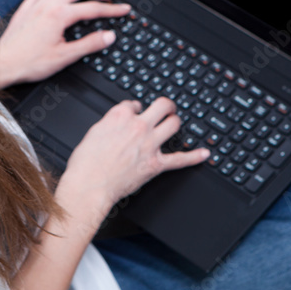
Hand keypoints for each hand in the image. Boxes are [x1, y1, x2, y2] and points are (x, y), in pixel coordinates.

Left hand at [0, 0, 129, 89]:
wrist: (3, 63)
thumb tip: (108, 36)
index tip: (123, 9)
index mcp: (59, 15)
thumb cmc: (29, 62)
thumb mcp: (65, 56)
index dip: (111, 9)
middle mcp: (47, 4)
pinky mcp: (26, 7)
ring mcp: (35, 4)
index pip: (92, 8)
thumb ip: (89, 44)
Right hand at [57, 98, 209, 220]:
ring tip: (174, 123)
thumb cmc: (86, 163)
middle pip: (162, 106)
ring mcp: (150, 145)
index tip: (136, 112)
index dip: (136, 108)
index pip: (135, 104)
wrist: (90, 185)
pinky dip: (194, 156)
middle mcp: (138, 127)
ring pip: (173, 125)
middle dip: (166, 105)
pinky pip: (180, 159)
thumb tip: (118, 120)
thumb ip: (110, 123)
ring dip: (175, 122)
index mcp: (120, 117)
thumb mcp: (93, 132)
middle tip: (166, 108)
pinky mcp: (156, 164)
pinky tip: (204, 154)